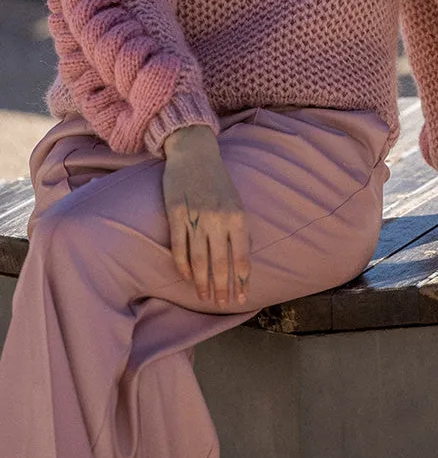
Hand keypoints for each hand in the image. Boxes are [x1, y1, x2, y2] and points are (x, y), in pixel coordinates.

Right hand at [162, 125, 250, 307]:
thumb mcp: (236, 201)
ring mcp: (196, 218)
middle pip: (220, 264)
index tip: (241, 298)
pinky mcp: (176, 215)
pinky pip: (179, 248)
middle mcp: (218, 220)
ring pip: (199, 261)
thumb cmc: (219, 180)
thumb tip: (243, 260)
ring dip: (202, 283)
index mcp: (238, 217)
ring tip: (204, 297)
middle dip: (222, 288)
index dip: (241, 281)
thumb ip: (240, 228)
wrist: (195, 153)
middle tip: (221, 304)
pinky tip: (187, 278)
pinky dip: (183, 266)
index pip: (242, 257)